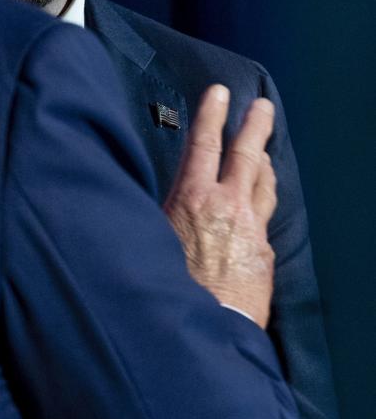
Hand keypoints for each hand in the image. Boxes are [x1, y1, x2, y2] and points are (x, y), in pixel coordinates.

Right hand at [164, 85, 276, 327]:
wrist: (206, 326)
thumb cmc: (169, 283)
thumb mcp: (154, 236)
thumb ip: (166, 211)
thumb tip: (164, 198)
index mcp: (193, 198)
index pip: (203, 145)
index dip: (211, 115)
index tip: (219, 92)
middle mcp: (227, 207)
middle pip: (246, 156)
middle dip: (254, 126)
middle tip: (263, 106)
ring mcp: (250, 229)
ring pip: (264, 185)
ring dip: (264, 164)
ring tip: (264, 151)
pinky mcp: (263, 254)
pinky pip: (264, 220)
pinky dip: (261, 206)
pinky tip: (259, 208)